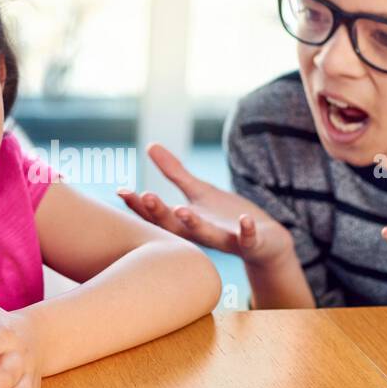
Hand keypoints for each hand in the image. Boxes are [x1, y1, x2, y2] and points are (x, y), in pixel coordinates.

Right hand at [117, 143, 291, 268]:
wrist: (265, 242)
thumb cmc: (226, 217)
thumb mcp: (199, 191)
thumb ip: (174, 172)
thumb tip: (149, 144)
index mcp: (187, 221)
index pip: (157, 214)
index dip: (139, 205)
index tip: (121, 191)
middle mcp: (201, 232)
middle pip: (175, 225)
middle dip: (160, 213)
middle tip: (144, 196)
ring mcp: (226, 238)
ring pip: (207, 234)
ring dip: (194, 224)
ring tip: (182, 209)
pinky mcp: (251, 242)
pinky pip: (248, 239)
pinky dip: (245, 231)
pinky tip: (245, 219)